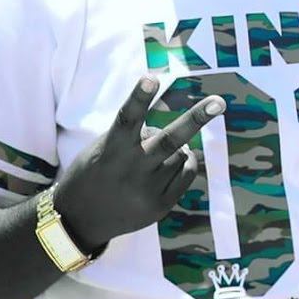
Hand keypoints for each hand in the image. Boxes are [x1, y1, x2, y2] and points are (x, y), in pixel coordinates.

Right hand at [54, 75, 225, 249]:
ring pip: (181, 154)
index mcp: (111, 150)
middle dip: (195, 119)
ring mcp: (147, 190)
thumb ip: (134, 137)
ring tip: (153, 158)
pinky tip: (169, 166)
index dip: (139, 97)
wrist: (79, 221)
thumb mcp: (103, 149)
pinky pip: (187, 172)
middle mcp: (131, 169)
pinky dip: (185, 163)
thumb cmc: (94, 173)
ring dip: (176, 149)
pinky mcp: (160, 205)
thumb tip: (180, 134)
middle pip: (169, 141)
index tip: (151, 78)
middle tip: (218, 103)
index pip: (126, 119)